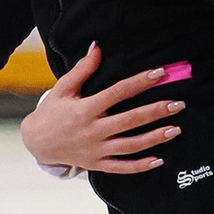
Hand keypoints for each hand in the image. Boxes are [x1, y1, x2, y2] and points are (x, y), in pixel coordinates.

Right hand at [21, 43, 185, 174]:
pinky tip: (159, 160)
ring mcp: (96, 150)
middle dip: (156, 112)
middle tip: (178, 105)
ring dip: (154, 138)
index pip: (118, 92)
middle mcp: (93, 130)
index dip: (140, 82)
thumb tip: (98, 46)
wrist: (36, 143)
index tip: (159, 74)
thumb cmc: (52, 112)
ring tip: (175, 130)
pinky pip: (122, 167)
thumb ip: (82, 69)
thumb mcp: (63, 88)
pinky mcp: (97, 164)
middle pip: (130, 120)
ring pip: (130, 145)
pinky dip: (141, 166)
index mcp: (85, 109)